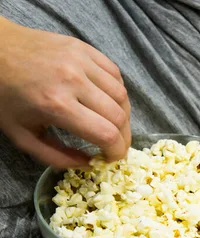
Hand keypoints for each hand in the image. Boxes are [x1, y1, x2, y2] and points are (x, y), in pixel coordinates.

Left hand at [0, 17, 130, 167]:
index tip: (113, 158)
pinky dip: (118, 92)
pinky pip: (116, 74)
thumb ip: (55, 156)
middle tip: (116, 146)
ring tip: (115, 125)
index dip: (117, 151)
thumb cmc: (5, 95)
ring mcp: (81, 61)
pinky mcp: (85, 48)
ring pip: (122, 95)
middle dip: (124, 137)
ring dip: (124, 115)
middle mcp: (74, 80)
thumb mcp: (22, 135)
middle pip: (119, 116)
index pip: (106, 134)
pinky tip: (109, 102)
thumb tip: (89, 164)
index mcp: (56, 105)